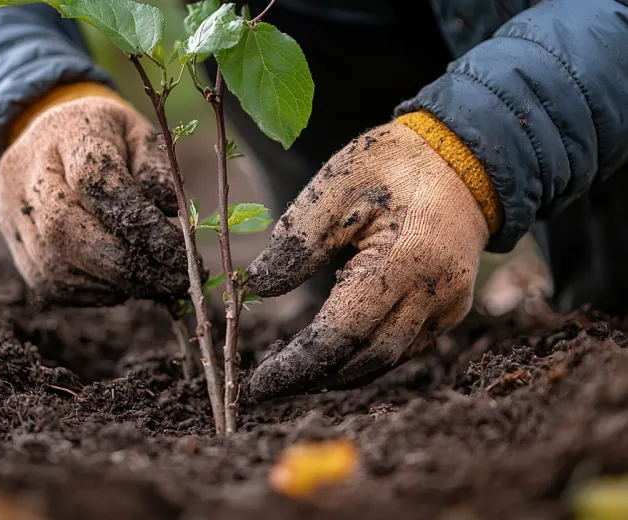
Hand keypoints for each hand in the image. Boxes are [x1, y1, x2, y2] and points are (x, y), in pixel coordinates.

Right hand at [0, 87, 188, 305]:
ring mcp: (12, 211)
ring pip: (53, 264)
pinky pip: (48, 283)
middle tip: (175, 281)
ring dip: (113, 284)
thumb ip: (156, 167)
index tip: (179, 249)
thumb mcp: (140, 135)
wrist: (53, 139)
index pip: (94, 179)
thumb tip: (168, 211)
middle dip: (125, 264)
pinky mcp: (14, 244)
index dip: (138, 221)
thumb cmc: (110, 140)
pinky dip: (92, 293)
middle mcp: (27, 172)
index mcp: (66, 133)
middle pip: (63, 228)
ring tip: (158, 286)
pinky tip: (125, 288)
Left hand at [246, 122, 489, 399]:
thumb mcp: (338, 186)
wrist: (464, 159)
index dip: (301, 362)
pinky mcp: (452, 309)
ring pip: (389, 357)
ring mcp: (450, 305)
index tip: (260, 383)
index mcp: (408, 259)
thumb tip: (259, 287)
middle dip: (316, 375)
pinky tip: (334, 355)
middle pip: (369, 356)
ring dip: (341, 372)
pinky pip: (405, 345)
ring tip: (294, 375)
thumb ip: (299, 239)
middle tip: (269, 385)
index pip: (346, 330)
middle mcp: (438, 292)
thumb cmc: (393, 165)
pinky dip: (366, 355)